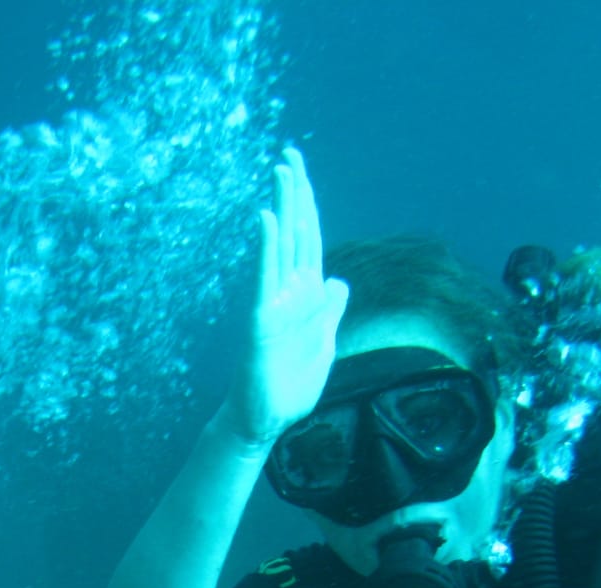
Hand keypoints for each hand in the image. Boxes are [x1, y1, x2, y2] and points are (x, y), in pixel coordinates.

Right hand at [225, 146, 351, 447]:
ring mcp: (274, 303)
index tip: (300, 171)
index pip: (311, 239)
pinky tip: (267, 220)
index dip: (308, 204)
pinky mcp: (262, 322)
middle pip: (296, 232)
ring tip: (282, 173)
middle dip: (296, 193)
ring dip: (283, 209)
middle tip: (290, 154)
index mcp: (308, 294)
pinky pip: (265, 280)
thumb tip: (338, 280)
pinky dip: (267, 249)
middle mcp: (290, 291)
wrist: (266, 420)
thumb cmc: (291, 385)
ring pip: (282, 247)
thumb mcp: (324, 343)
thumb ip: (330, 311)